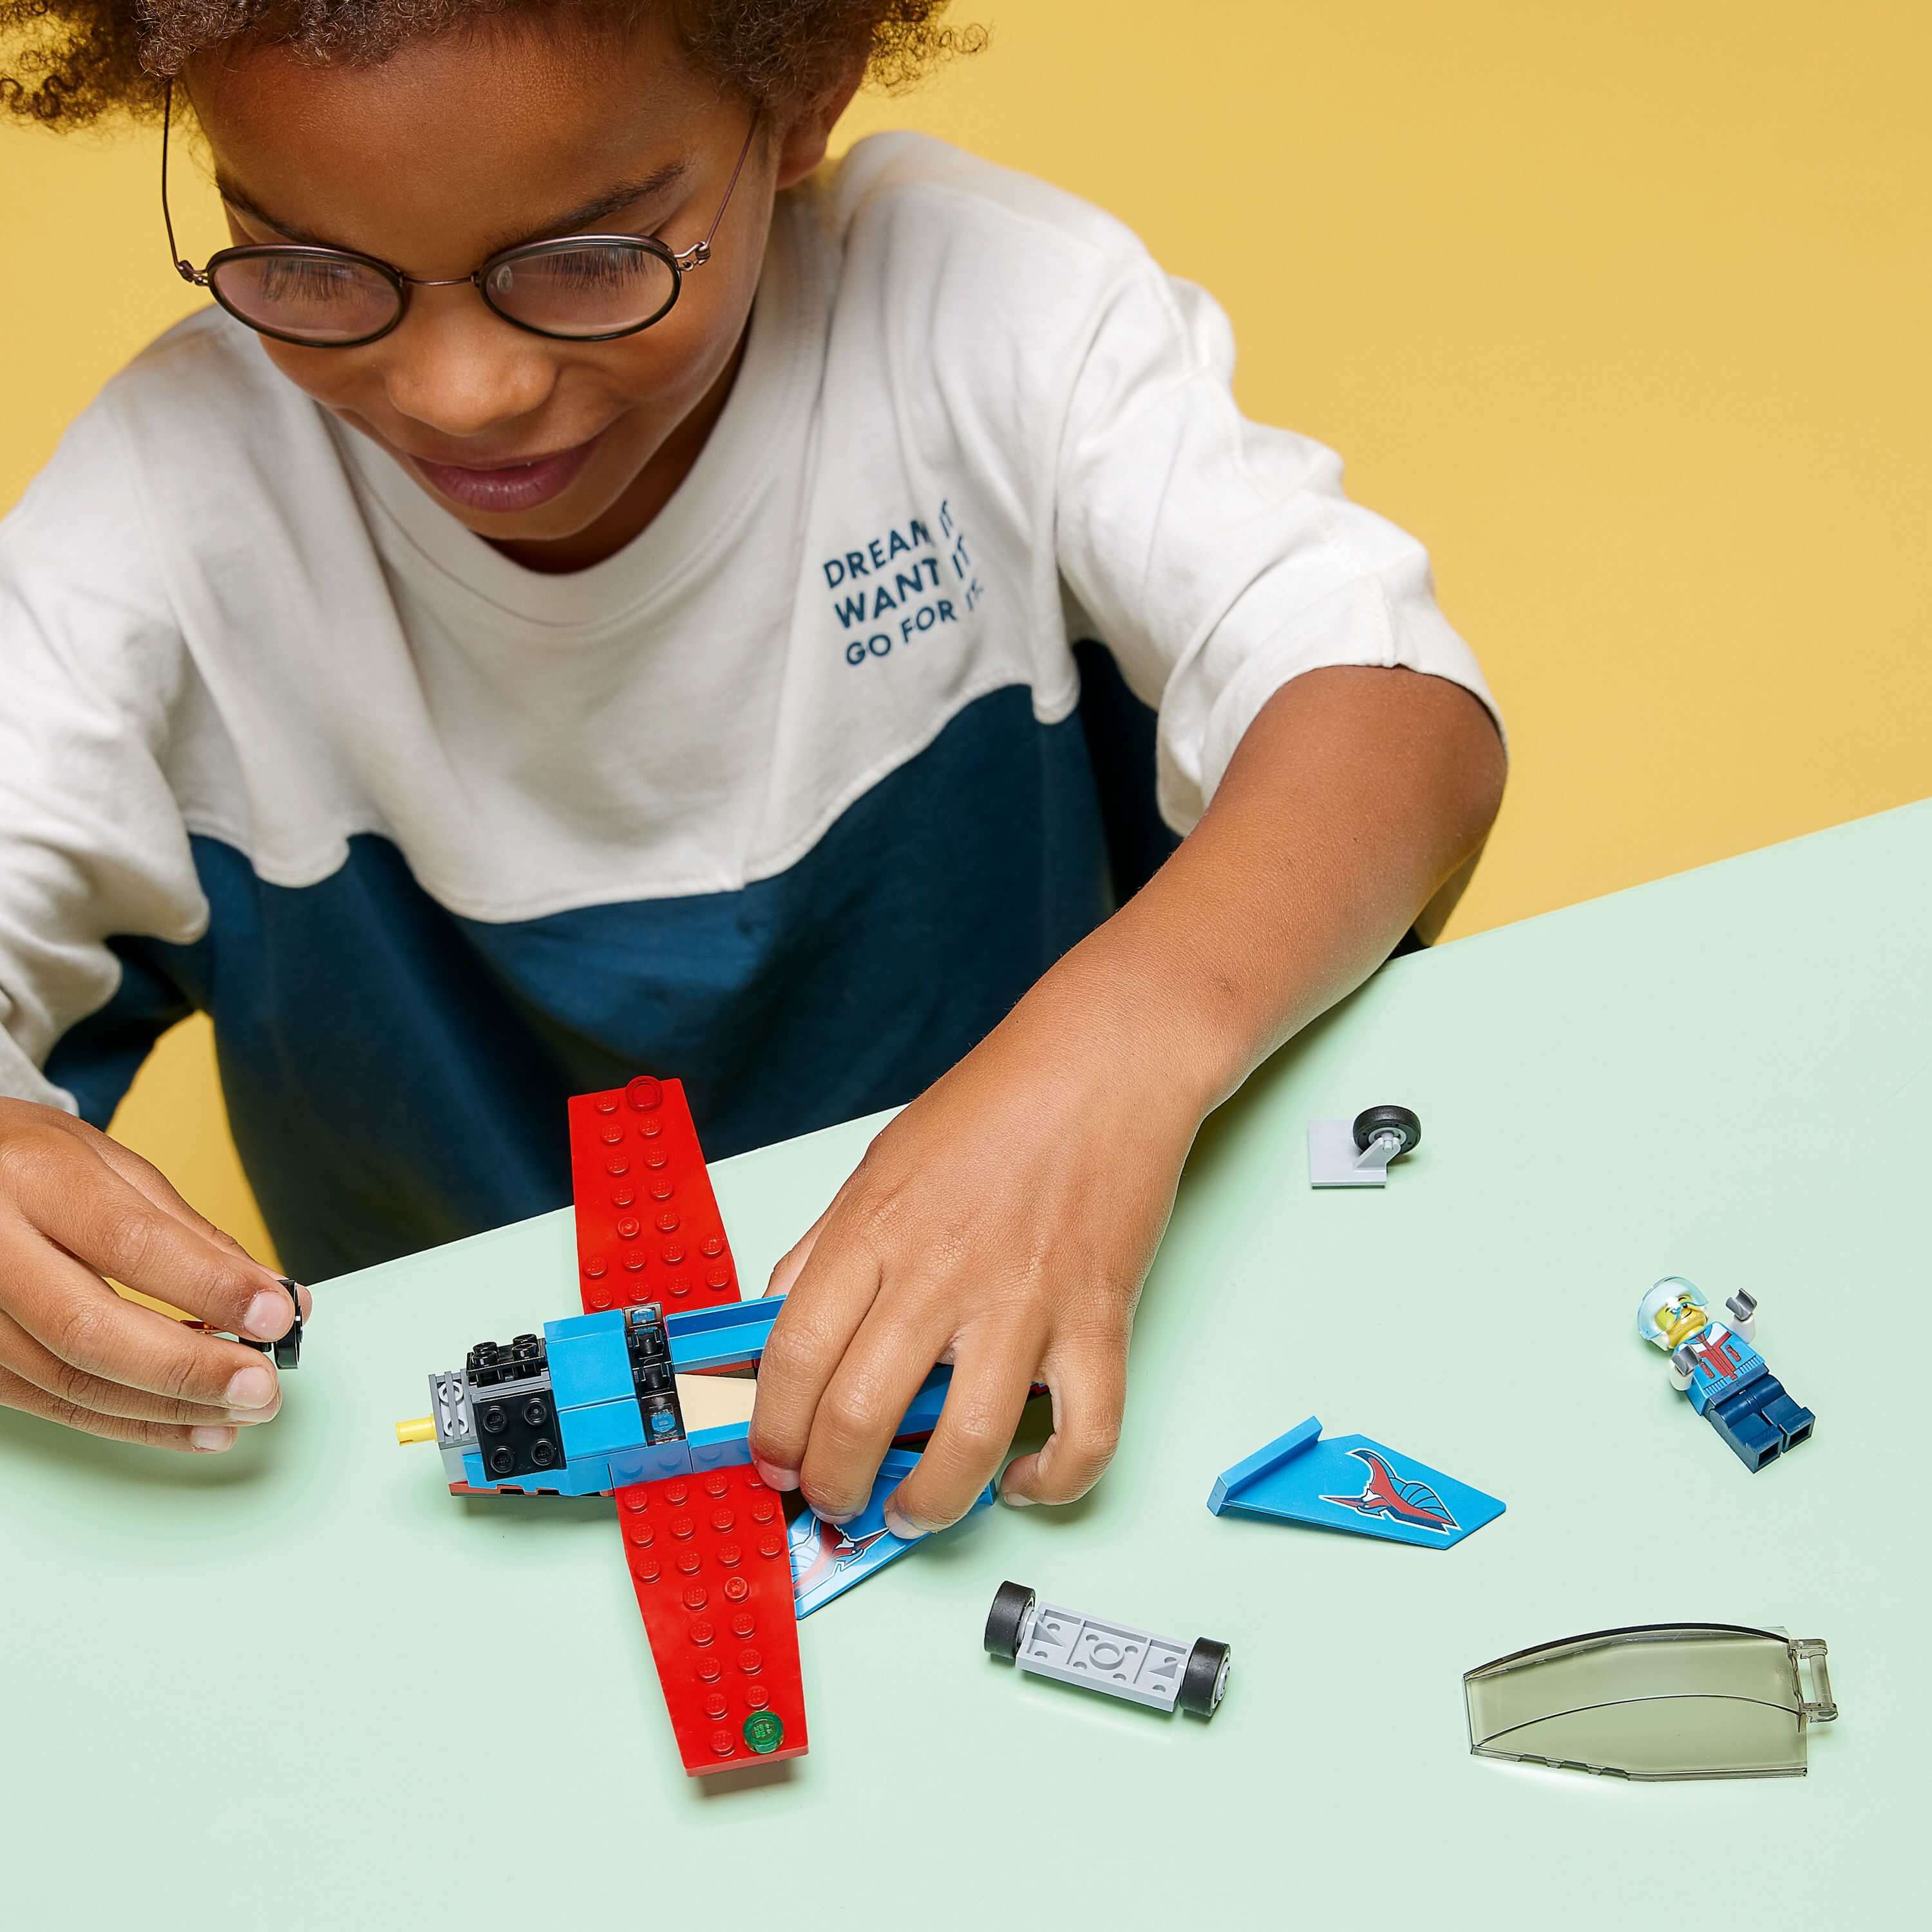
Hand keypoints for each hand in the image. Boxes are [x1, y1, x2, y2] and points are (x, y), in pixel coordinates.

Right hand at [0, 1099, 309, 1451]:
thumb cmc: (31, 1163)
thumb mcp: (112, 1167)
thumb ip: (191, 1233)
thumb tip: (270, 1293)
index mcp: (35, 1180)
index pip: (131, 1244)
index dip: (210, 1287)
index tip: (275, 1314)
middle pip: (90, 1329)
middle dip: (190, 1368)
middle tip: (262, 1385)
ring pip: (69, 1381)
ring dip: (167, 1408)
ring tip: (240, 1411)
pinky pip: (50, 1402)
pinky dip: (127, 1419)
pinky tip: (186, 1421)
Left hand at [747, 984, 1201, 1536]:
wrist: (1105, 1061)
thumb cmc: (994, 1105)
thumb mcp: (878, 1165)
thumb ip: (825, 1249)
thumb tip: (773, 1326)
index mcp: (875, 1232)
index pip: (792, 1356)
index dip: (770, 1430)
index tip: (773, 1461)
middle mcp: (942, 1274)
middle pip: (859, 1418)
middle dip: (832, 1486)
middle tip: (833, 1500)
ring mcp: (1025, 1303)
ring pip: (963, 1448)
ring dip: (926, 1508)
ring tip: (912, 1515)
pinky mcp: (1099, 1319)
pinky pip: (1085, 1435)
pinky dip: (1054, 1482)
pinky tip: (1026, 1482)